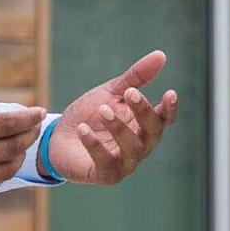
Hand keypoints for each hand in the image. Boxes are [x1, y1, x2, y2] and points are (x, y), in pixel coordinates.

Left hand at [47, 50, 178, 185]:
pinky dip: (95, 145)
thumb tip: (161, 55)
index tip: (170, 93)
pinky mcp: (106, 175)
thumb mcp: (111, 91)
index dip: (170, 108)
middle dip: (143, 112)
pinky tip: (83, 129)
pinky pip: (105, 163)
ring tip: (102, 110)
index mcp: (144, 125)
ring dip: (119, 128)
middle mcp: (140, 146)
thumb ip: (135, 77)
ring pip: (132, 149)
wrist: (59, 136)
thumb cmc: (90, 114)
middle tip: (129, 92)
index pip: (163, 118)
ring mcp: (124, 163)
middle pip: (153, 132)